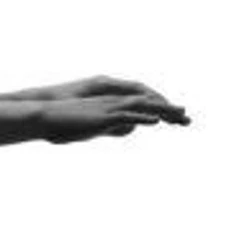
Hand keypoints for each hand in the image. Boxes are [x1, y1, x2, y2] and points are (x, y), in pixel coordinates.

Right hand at [52, 75, 189, 122]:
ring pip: (140, 107)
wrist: (44, 116)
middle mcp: (113, 103)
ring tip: (180, 115)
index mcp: (112, 106)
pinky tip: (155, 122)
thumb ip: (112, 127)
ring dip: (162, 111)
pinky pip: (125, 115)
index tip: (176, 119)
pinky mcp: (100, 116)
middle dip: (169, 111)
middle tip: (188, 119)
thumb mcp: (94, 128)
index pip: (142, 106)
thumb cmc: (64, 124)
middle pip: (147, 103)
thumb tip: (128, 129)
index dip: (161, 111)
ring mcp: (107, 108)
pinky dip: (141, 117)